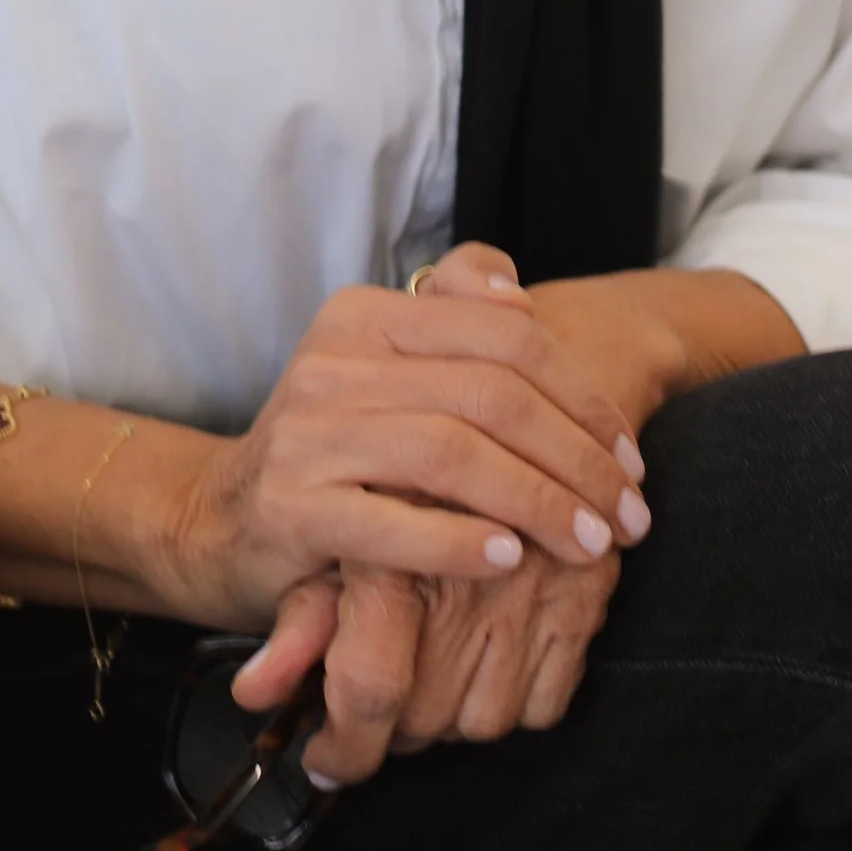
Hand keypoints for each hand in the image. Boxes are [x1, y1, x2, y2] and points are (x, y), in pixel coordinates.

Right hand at [217, 248, 808, 777]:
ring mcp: (306, 434)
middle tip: (629, 516)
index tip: (631, 457)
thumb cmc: (334, 448)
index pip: (507, 337)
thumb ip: (449, 312)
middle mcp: (332, 361)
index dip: (585, 395)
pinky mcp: (288, 508)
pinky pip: (391, 523)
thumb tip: (517, 289)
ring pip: (451, 454)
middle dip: (577, 459)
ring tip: (590, 544)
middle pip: (491, 395)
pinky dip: (458, 542)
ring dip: (537, 502)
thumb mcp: (383, 367)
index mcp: (366, 315)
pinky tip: (508, 561)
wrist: (220, 520)